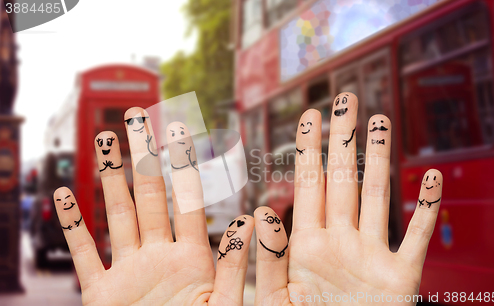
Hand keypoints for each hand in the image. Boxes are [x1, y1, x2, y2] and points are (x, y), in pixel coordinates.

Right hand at [54, 107, 253, 304]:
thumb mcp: (225, 305)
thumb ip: (237, 265)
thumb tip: (253, 220)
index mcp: (193, 258)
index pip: (188, 199)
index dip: (183, 164)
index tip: (180, 131)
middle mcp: (159, 256)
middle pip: (149, 194)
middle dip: (142, 154)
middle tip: (136, 116)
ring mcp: (130, 272)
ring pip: (117, 214)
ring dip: (109, 178)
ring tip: (104, 141)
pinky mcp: (102, 294)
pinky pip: (83, 254)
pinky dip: (71, 227)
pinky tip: (62, 197)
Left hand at [254, 93, 442, 304]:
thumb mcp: (278, 299)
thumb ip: (270, 257)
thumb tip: (261, 211)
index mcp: (308, 244)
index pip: (308, 184)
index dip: (310, 148)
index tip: (310, 115)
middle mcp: (341, 241)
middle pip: (343, 178)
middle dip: (344, 139)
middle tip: (345, 98)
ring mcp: (372, 255)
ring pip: (378, 197)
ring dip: (380, 159)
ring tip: (380, 122)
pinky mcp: (401, 277)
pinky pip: (417, 237)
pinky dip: (428, 209)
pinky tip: (432, 178)